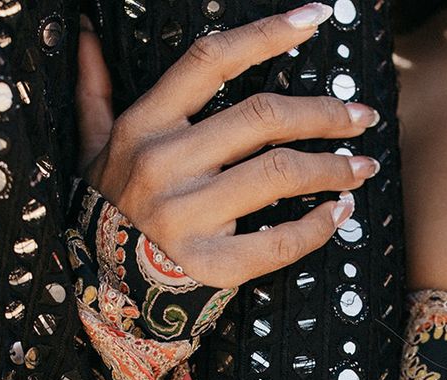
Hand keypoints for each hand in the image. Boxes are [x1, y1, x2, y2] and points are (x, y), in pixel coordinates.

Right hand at [75, 4, 380, 286]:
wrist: (103, 285)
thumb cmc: (111, 208)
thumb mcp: (94, 147)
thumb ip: (96, 92)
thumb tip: (84, 34)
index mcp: (144, 125)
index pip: (210, 60)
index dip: (267, 33)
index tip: (316, 18)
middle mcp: (165, 164)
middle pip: (263, 116)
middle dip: (325, 113)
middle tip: (362, 117)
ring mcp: (187, 216)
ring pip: (280, 174)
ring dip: (333, 168)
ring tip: (361, 167)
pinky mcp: (210, 264)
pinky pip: (279, 241)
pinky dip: (318, 226)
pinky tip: (339, 213)